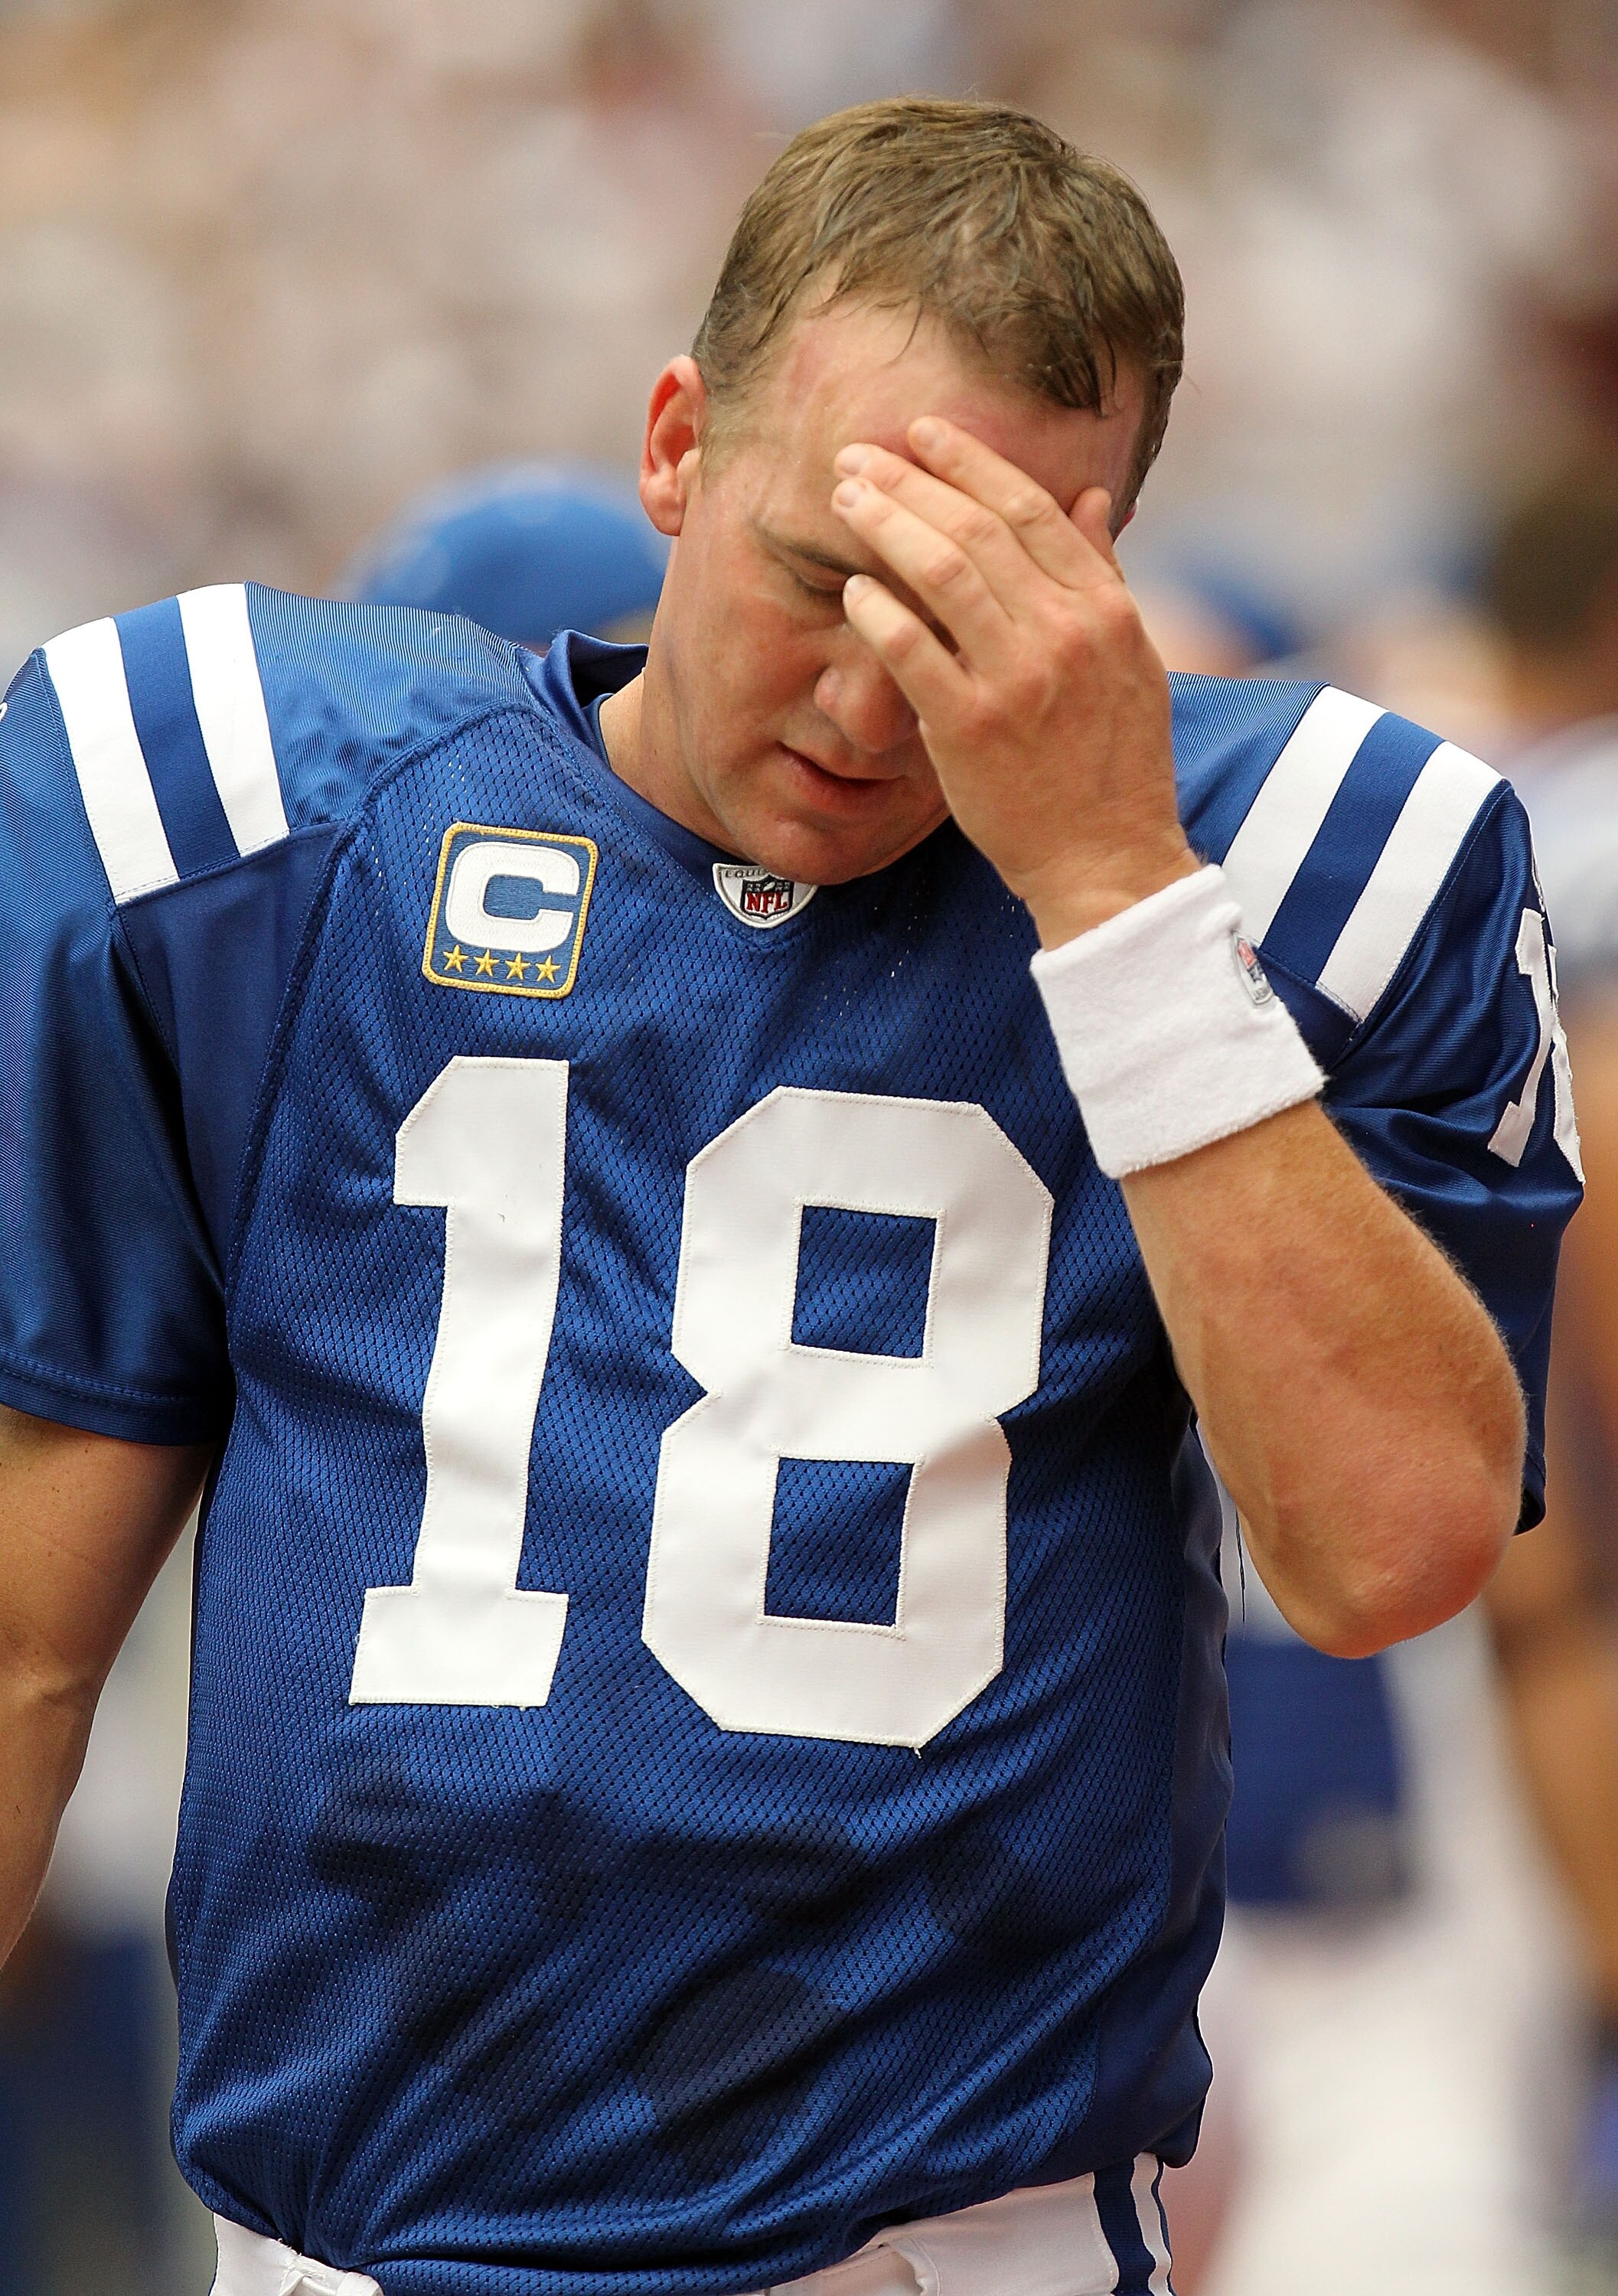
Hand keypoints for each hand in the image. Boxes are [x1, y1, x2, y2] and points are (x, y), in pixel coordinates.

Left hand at [832, 417, 1195, 946]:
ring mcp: (1017, 678)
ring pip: (942, 572)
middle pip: (977, 528)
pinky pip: (910, 650)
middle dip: (910, 481)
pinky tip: (853, 587)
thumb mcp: (1133, 660)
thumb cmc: (1116, 764)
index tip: (925, 434)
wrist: (1107, 859)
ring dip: (887, 524)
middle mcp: (1064, 633)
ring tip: (845, 499)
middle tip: (857, 456)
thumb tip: (1092, 496)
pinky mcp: (969, 727)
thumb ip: (1103, 575)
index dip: (973, 463)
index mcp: (1105, 610)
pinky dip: (878, 610)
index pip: (1032, 509)